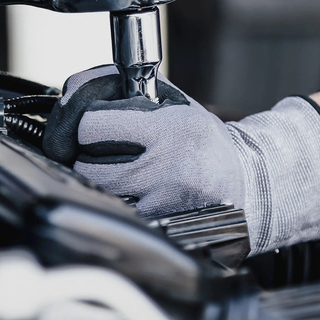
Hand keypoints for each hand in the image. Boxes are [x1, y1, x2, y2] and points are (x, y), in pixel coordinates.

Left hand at [42, 65, 319, 254]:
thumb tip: (72, 89)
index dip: (82, 123)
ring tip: (119, 172)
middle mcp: (166, 168)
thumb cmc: (202, 141)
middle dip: (84, 156)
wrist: (247, 185)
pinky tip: (129, 196)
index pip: (90, 125)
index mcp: (169, 129)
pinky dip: (113, 205)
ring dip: (96, 183)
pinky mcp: (160, 230)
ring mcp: (162, 205)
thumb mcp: (173, 103)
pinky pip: (115, 215)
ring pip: (96, 194)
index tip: (91, 125)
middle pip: (85, 165)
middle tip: (100, 152)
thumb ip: (124, 90)